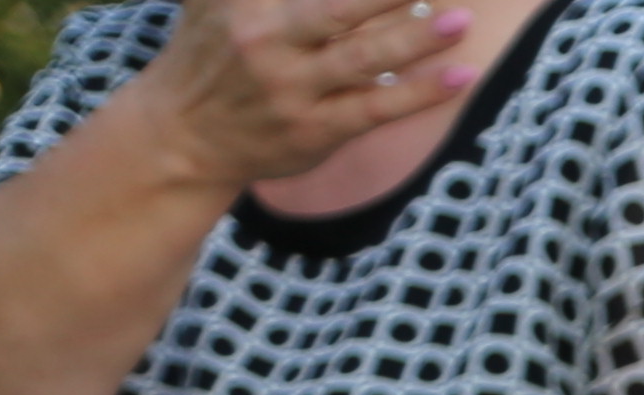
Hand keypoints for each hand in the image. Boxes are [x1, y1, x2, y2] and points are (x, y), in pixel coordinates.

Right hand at [141, 0, 472, 191]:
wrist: (182, 132)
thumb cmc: (212, 50)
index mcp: (245, 1)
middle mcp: (265, 39)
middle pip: (340, 8)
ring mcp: (291, 87)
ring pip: (365, 58)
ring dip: (418, 38)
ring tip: (461, 20)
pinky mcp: (315, 128)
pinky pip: (378, 108)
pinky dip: (422, 92)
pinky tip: (461, 74)